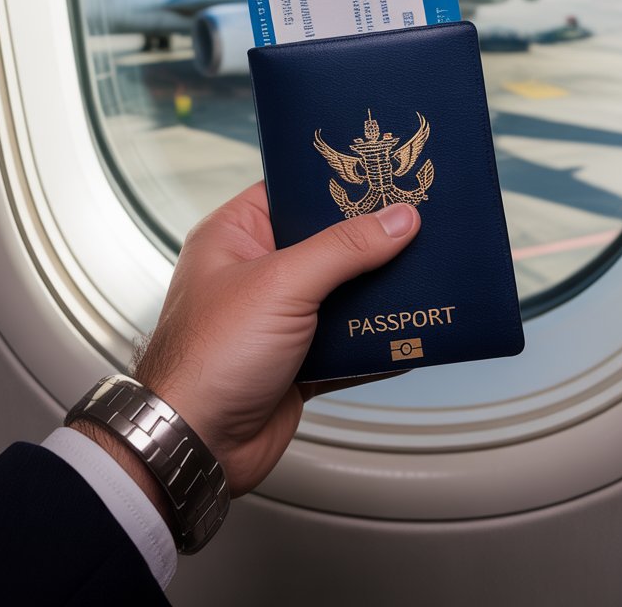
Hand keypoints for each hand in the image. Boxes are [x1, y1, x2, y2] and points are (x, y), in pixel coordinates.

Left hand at [73, 182, 419, 504]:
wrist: (196, 445)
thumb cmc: (206, 359)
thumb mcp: (281, 284)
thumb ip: (344, 248)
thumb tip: (395, 219)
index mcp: (236, 236)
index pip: (293, 191)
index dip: (337, 185)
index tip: (385, 177)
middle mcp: (257, 272)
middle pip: (327, 243)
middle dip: (371, 240)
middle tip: (418, 224)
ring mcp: (279, 318)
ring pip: (343, 292)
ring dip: (379, 291)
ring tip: (425, 274)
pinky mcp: (299, 360)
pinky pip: (349, 341)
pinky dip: (376, 339)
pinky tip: (407, 331)